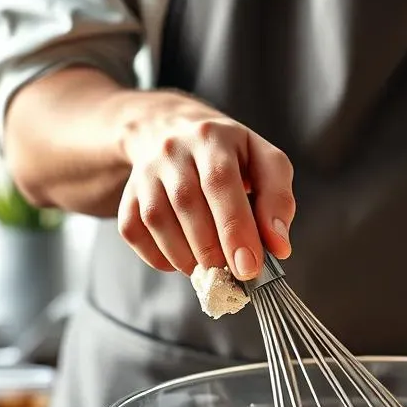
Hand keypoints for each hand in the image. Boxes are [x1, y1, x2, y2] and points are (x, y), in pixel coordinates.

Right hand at [116, 92, 295, 278]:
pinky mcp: (127, 193)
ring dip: (185, 256)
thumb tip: (278, 247)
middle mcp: (173, 148)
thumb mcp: (265, 163)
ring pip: (156, 218)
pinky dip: (158, 256)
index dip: (235, 228)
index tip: (250, 267)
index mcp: (213, 137)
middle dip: (213, 248)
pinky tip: (183, 260)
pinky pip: (133, 230)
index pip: (220, 182)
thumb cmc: (231, 156)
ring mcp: (145, 171)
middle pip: (187, 202)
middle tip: (233, 274)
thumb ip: (277, 201)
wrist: (173, 131)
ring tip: (211, 270)